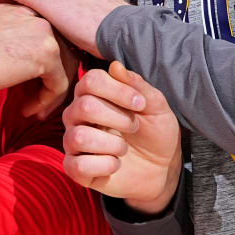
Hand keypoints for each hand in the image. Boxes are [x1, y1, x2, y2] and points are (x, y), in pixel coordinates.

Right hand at [0, 1, 73, 118]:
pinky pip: (59, 85)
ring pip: (66, 67)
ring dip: (51, 93)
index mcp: (24, 4)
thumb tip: (14, 53)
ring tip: (35, 108)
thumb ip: (7, 32)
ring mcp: (46, 32)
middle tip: (40, 97)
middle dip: (53, 77)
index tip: (30, 78)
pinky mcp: (47, 54)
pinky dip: (45, 101)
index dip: (43, 58)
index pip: (49, 32)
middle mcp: (39, 13)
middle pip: (64, 48)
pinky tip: (27, 109)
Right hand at [63, 61, 181, 213]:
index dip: (119, 91)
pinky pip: (78, 166)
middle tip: (135, 127)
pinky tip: (115, 164)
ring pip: (79, 137)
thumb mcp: (155, 106)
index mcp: (92, 94)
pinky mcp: (76, 169)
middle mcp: (76, 115)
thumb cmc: (155, 131)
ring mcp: (73, 142)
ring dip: (112, 144)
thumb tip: (116, 66)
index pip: (91, 80)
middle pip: (84, 106)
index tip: (140, 104)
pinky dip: (105, 165)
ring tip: (124, 148)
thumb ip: (138, 86)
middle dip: (119, 118)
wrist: (161, 168)